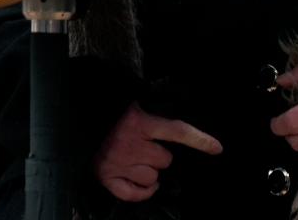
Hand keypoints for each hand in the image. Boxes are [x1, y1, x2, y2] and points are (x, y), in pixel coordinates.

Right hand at [95, 102, 222, 202]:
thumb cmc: (113, 110)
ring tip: (139, 159)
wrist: (80, 117)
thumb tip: (181, 118)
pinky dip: (142, 192)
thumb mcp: (137, 103)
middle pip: (165, 160)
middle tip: (147, 145)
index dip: (199, 140)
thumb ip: (157, 109)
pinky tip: (144, 185)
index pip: (177, 131)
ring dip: (150, 172)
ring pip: (152, 178)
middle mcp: (129, 143)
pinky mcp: (106, 176)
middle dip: (160, 155)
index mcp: (140, 121)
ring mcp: (117, 162)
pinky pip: (133, 194)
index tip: (217, 148)